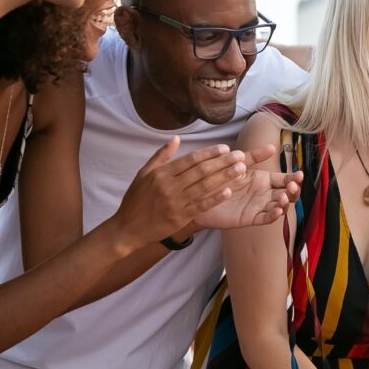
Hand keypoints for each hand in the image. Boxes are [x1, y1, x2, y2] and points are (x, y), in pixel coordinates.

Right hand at [111, 137, 246, 249]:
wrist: (128, 229)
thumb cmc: (136, 200)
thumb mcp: (143, 174)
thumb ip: (161, 156)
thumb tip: (176, 139)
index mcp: (161, 174)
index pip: (190, 159)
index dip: (209, 153)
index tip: (225, 148)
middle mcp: (169, 186)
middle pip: (200, 171)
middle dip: (222, 162)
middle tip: (239, 155)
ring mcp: (176, 203)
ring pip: (204, 186)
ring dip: (224, 177)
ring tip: (240, 169)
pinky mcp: (180, 217)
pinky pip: (201, 206)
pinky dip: (215, 198)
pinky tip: (229, 191)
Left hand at [193, 145, 303, 229]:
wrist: (199, 195)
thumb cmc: (219, 178)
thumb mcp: (237, 164)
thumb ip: (254, 157)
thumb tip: (272, 147)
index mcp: (264, 180)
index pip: (285, 179)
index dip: (294, 178)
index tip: (299, 175)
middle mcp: (265, 193)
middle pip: (287, 194)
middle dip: (293, 191)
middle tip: (292, 186)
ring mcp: (259, 206)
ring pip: (279, 207)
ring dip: (285, 203)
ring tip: (282, 198)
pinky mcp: (251, 218)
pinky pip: (266, 218)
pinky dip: (274, 215)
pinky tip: (277, 210)